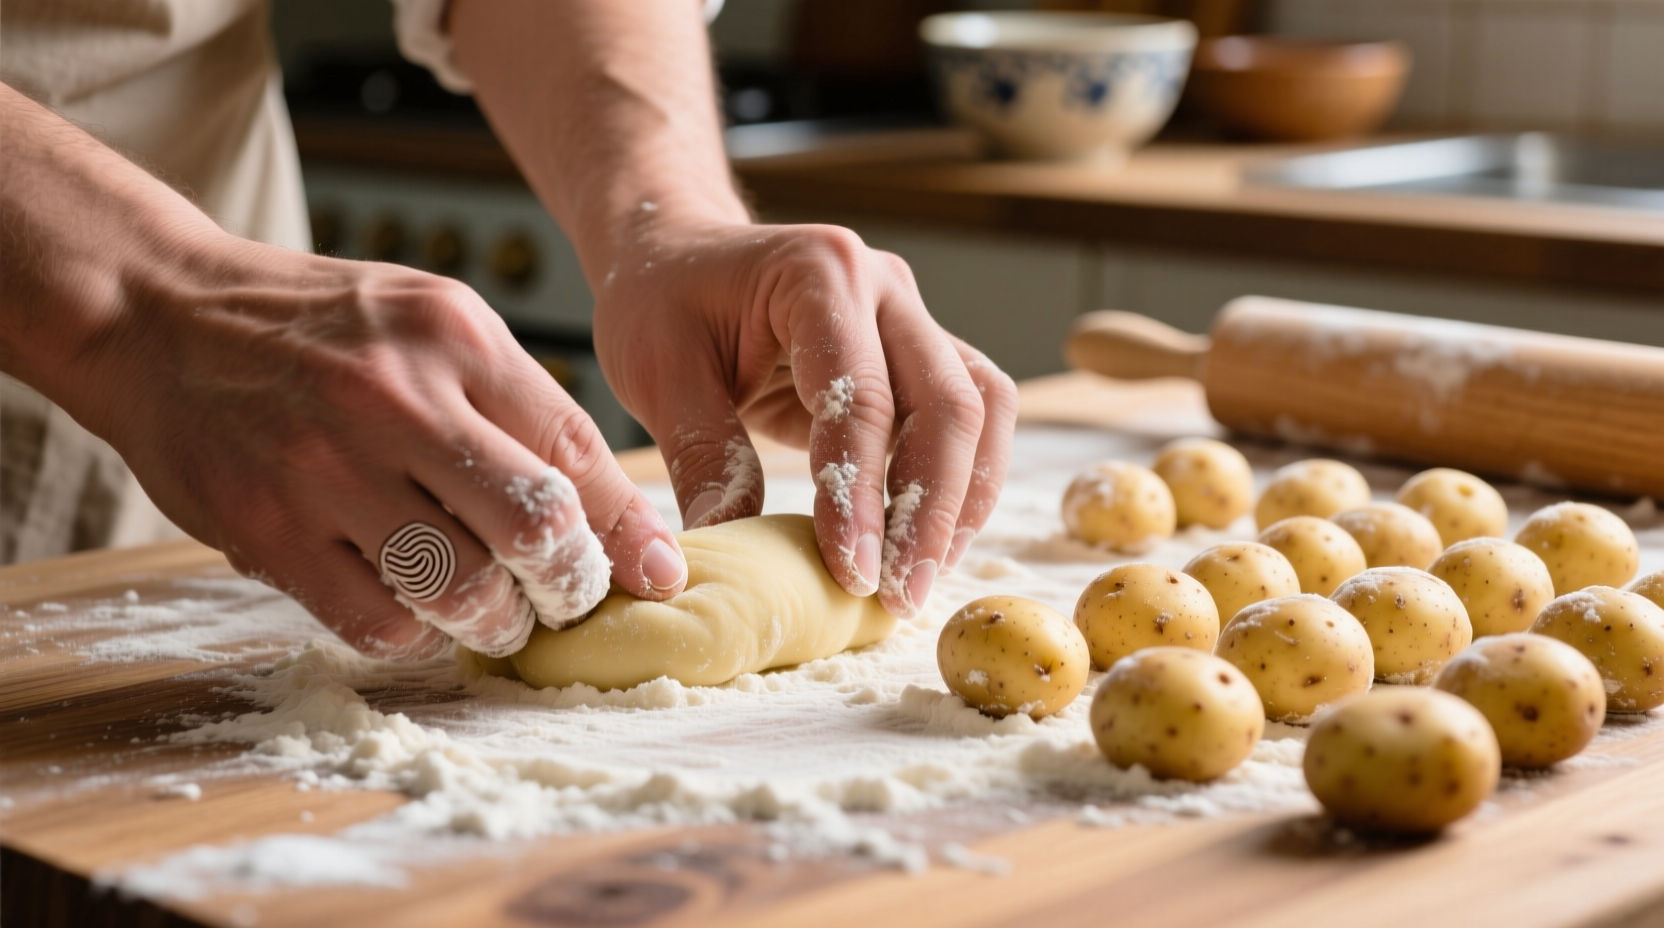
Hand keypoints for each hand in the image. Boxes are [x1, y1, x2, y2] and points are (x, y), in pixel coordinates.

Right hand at [79, 235, 688, 658]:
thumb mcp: (431, 321)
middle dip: (573, 584)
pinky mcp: (268, 527)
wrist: (158, 315)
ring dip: (498, 624)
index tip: (658, 575)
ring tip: (497, 617)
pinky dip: (416, 639)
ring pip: (461, 587)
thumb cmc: (318, 328)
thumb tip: (611, 509)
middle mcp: (399, 398)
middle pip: (537, 526)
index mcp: (456, 338)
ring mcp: (327, 467)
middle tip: (568, 598)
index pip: (578, 452)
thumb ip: (517, 402)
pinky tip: (420, 618)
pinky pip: (376, 621)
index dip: (630, 531)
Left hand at [593, 220, 1017, 616]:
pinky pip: (970, 416)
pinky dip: (961, 481)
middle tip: (902, 594)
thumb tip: (721, 551)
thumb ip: (701, 455)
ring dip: (965, 499)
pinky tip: (927, 539)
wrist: (680, 253)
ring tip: (923, 575)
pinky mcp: (920, 353)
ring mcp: (912, 316)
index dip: (862, 493)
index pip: (861, 398)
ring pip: (982, 409)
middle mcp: (885, 287)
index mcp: (819, 273)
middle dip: (933, 509)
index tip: (853, 573)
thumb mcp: (658, 373)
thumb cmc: (663, 303)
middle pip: (951, 403)